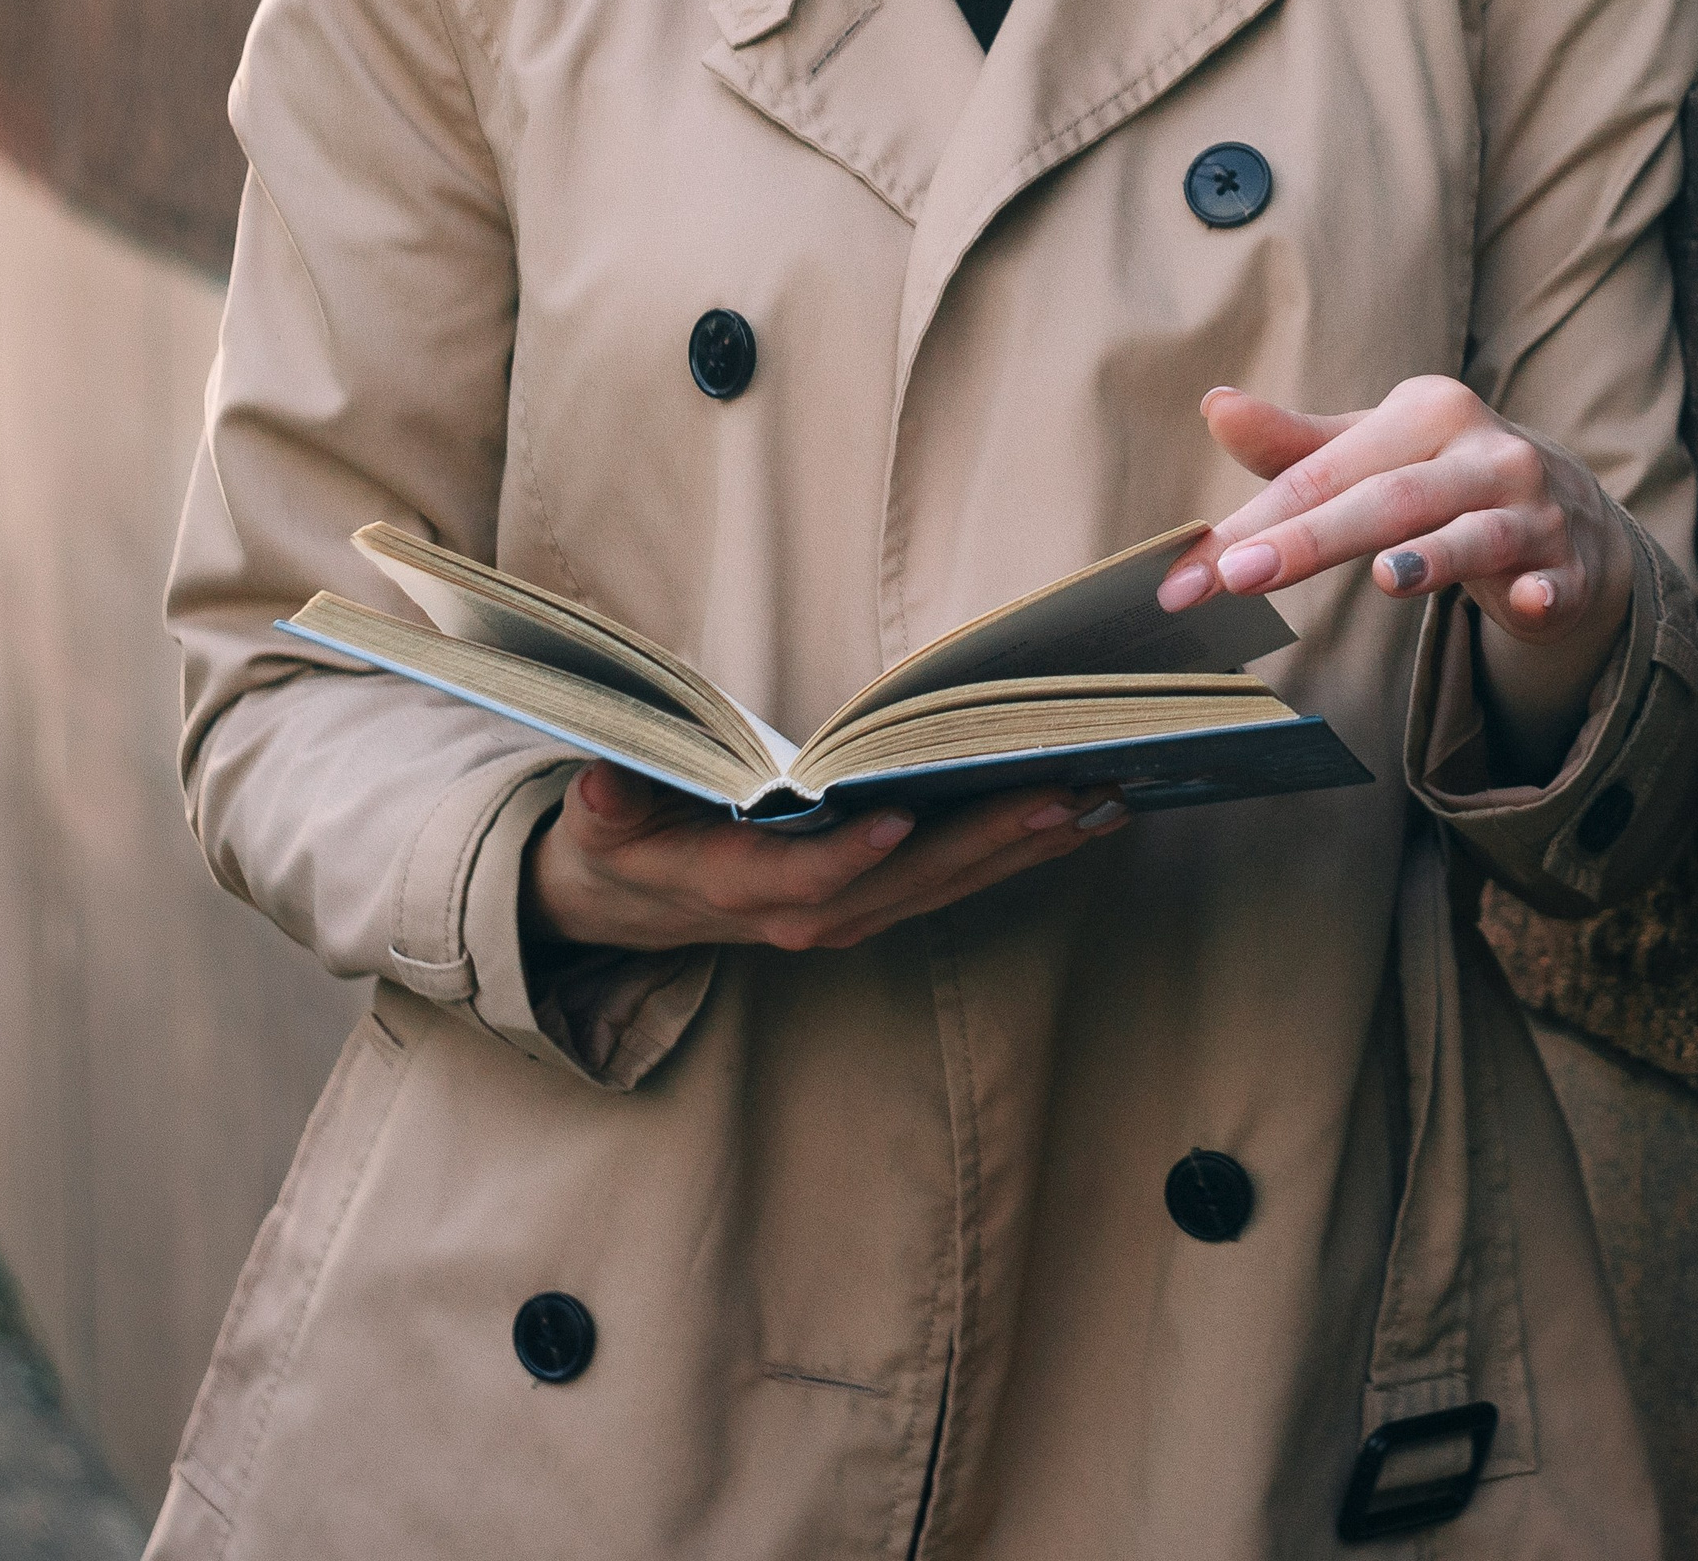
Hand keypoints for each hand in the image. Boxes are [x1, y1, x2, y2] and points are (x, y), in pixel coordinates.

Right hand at [523, 760, 1126, 957]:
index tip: (900, 816)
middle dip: (988, 838)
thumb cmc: (619, 843)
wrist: (634, 902)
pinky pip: (959, 880)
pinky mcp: (880, 903)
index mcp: (738, 891)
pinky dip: (1020, 848)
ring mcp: (852, 916)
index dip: (850, 855)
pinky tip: (1080, 813)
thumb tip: (599, 780)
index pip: (803, 881)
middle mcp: (808, 917)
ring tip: (1100, 795)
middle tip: (1061, 790)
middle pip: (909, 882)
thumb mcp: (597, 823)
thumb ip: (606, 804)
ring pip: (950, 885)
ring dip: (1026, 844)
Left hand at [1159, 376, 1634, 774]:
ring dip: (1436, 557)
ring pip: (1474, 535)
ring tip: (1387, 580)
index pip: (1324, 474)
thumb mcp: (1377, 451)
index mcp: (1426, 414)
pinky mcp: (1569, 567)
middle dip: (1309, 540)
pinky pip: (1555, 582)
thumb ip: (1296, 444)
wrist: (1566, 508)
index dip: (1251, 524)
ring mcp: (1532, 510)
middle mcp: (1482, 452)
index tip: (1186, 575)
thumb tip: (1215, 405)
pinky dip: (1542, 592)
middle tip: (1237, 577)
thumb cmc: (1444, 474)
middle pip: (1387, 500)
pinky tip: (1530, 601)